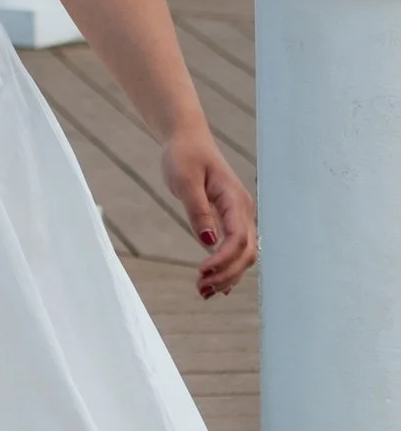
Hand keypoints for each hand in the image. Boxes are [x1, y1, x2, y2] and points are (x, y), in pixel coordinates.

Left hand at [162, 127, 256, 297]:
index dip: (223, 260)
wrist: (188, 140)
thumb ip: (198, 210)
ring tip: (203, 291)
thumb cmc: (184, 155)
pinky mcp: (231, 220)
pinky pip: (236, 249)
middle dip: (227, 274)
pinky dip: (228, 268)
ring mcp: (239, 216)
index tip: (201, 272)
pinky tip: (216, 285)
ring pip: (244, 255)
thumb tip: (209, 241)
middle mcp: (243, 210)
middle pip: (246, 252)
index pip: (238, 239)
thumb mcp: (185, 180)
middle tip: (201, 289)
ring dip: (228, 275)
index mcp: (234, 199)